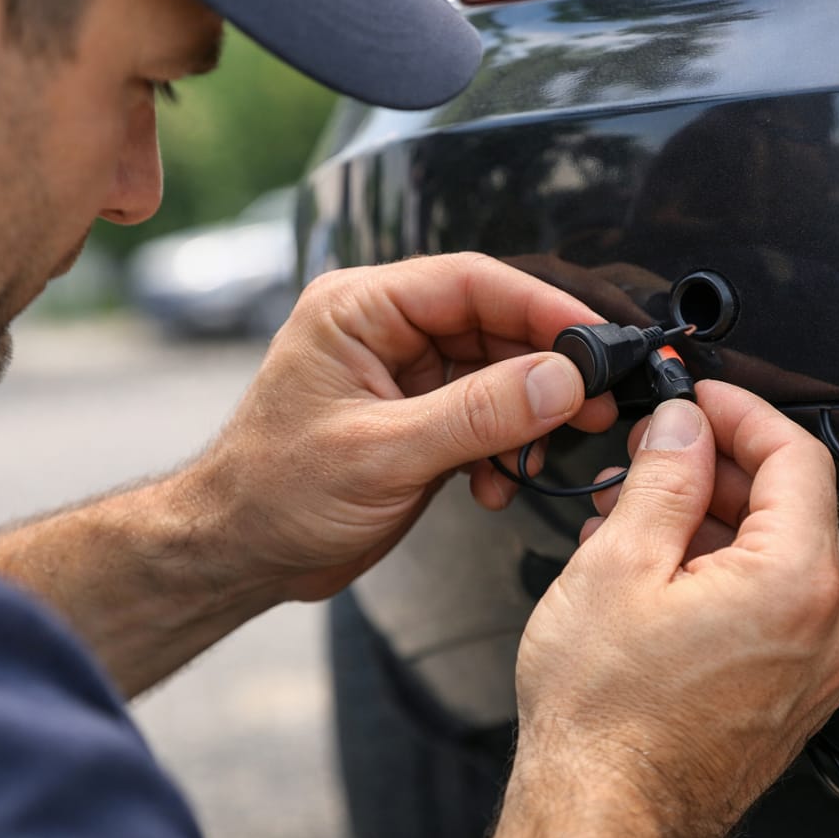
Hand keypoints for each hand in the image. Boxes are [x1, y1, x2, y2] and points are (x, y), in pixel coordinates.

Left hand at [177, 253, 617, 603]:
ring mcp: (403, 375)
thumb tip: (562, 380)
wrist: (239, 554)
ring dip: (531, 414)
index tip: (596, 341)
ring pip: (496, 373)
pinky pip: (484, 416)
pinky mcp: (417, 419)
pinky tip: (497, 485)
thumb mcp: (383, 453)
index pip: (471, 282)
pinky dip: (503, 448)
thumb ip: (478, 414)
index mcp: (360, 309)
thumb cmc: (276, 495)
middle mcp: (384, 330)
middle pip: (493, 324)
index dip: (541, 307)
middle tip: (599, 402)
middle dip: (548, 367)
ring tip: (551, 452)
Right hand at [492, 382, 838, 837]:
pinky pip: (770, 604)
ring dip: (709, 520)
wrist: (604, 813)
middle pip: (789, 504)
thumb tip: (685, 425)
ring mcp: (815, 666)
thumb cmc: (607, 718)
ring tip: (633, 516)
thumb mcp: (619, 565)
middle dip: (714, 468)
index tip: (700, 397)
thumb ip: (664, 477)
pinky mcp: (792, 691)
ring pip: (776, 554)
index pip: (796, 456)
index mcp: (797, 584)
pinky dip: (719, 571)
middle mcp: (827, 627)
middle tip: (650, 457)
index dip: (741, 410)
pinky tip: (654, 568)